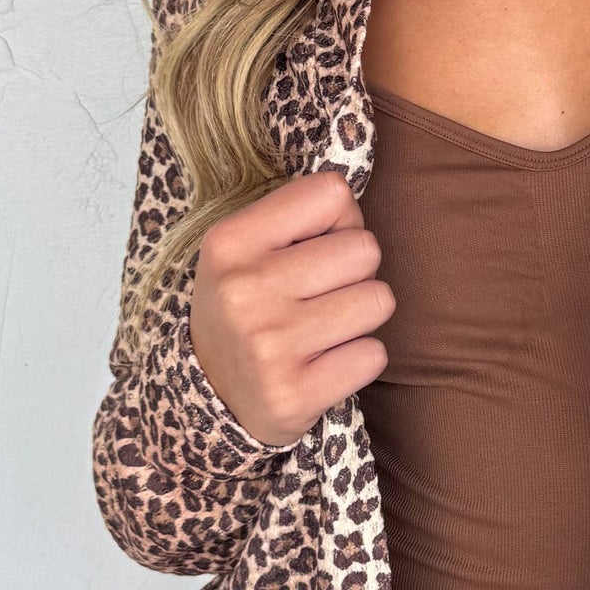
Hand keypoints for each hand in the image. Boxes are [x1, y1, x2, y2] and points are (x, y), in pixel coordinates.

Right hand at [188, 169, 393, 447]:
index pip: (332, 194)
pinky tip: (323, 363)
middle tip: (321, 295)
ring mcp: (268, 346)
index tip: (315, 247)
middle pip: (365, 249)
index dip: (339, 220)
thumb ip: (301, 216)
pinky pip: (374, 355)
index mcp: (231, 242)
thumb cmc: (246, 306)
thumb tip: (356, 203)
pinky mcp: (293, 396)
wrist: (211, 395)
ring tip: (323, 327)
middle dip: (355, 271)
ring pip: (378, 301)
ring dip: (360, 316)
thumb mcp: (246, 248)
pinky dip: (358, 359)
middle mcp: (244, 291)